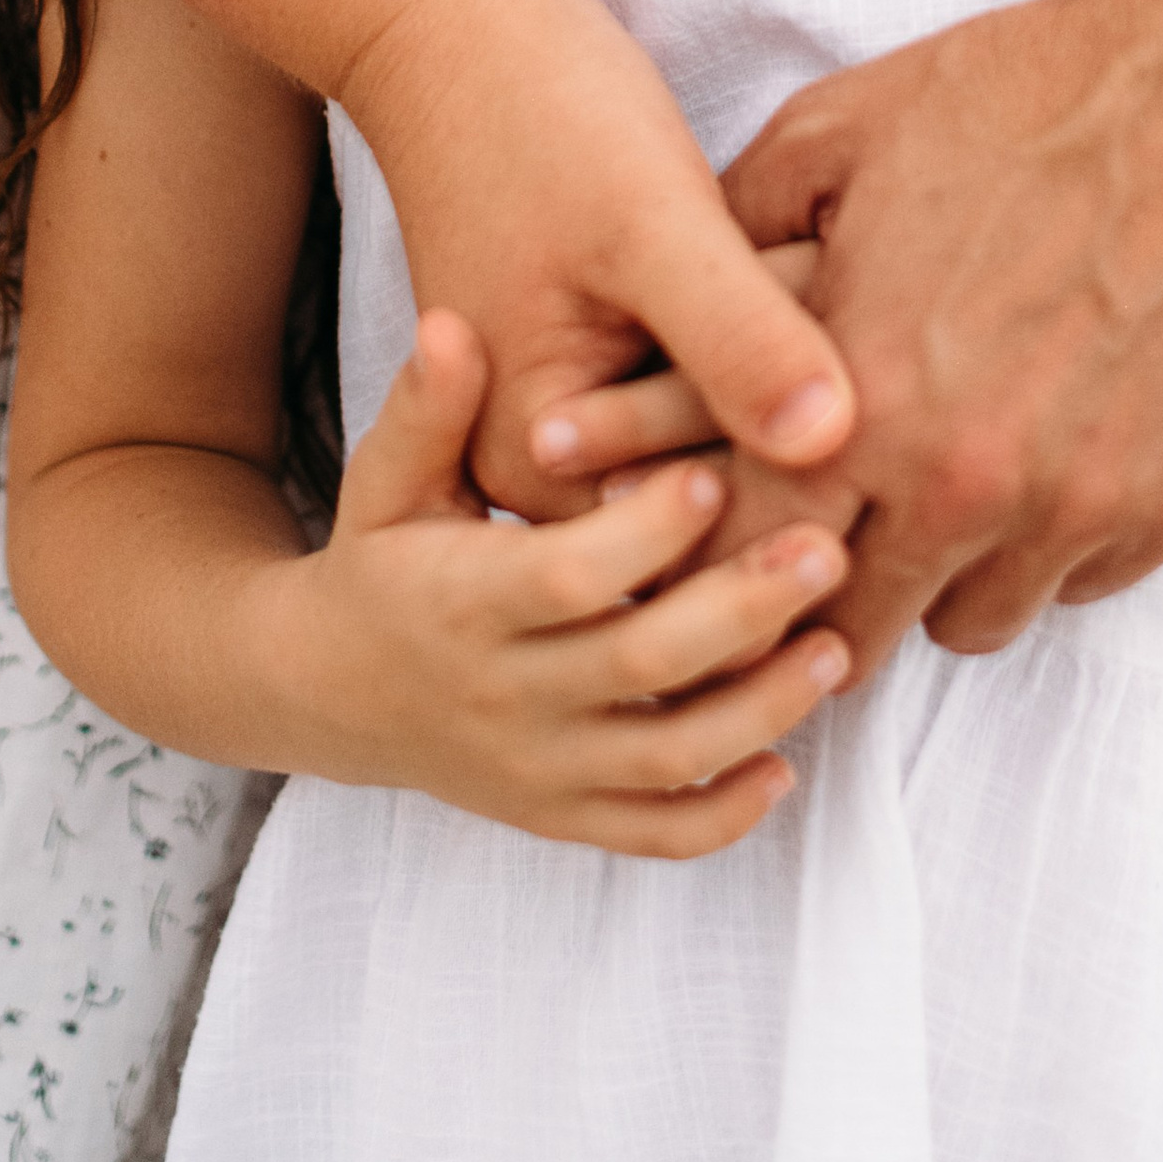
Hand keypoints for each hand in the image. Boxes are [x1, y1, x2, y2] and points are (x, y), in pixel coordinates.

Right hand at [252, 311, 852, 852]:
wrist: (327, 692)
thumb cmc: (379, 557)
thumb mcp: (385, 479)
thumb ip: (425, 410)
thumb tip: (452, 326)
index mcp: (460, 602)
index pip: (567, 576)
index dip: (646, 532)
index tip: (717, 474)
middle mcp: (499, 696)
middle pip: (636, 664)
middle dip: (740, 609)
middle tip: (827, 547)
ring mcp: (534, 769)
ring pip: (662, 758)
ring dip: (758, 711)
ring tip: (835, 647)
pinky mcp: (559, 817)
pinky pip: (649, 835)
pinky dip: (722, 817)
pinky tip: (786, 766)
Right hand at [338, 0, 855, 521]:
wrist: (450, 30)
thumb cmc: (540, 113)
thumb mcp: (648, 222)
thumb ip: (733, 334)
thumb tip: (831, 439)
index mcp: (537, 465)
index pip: (703, 536)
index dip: (798, 474)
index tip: (859, 378)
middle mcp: (546, 467)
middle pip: (714, 503)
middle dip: (795, 419)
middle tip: (838, 288)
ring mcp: (577, 417)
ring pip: (722, 446)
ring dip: (783, 374)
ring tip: (813, 262)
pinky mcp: (608, 367)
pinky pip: (705, 393)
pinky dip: (758, 342)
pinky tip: (790, 262)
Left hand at [714, 0, 1162, 676]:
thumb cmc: (1015, 92)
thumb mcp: (832, 134)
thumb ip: (737, 242)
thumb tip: (676, 314)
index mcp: (858, 399)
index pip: (747, 557)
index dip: (727, 555)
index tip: (736, 531)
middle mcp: (961, 479)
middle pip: (852, 628)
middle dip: (826, 591)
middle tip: (833, 532)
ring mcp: (1077, 503)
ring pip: (972, 620)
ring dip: (945, 571)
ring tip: (945, 490)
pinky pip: (1081, 582)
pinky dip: (1052, 542)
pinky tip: (1046, 457)